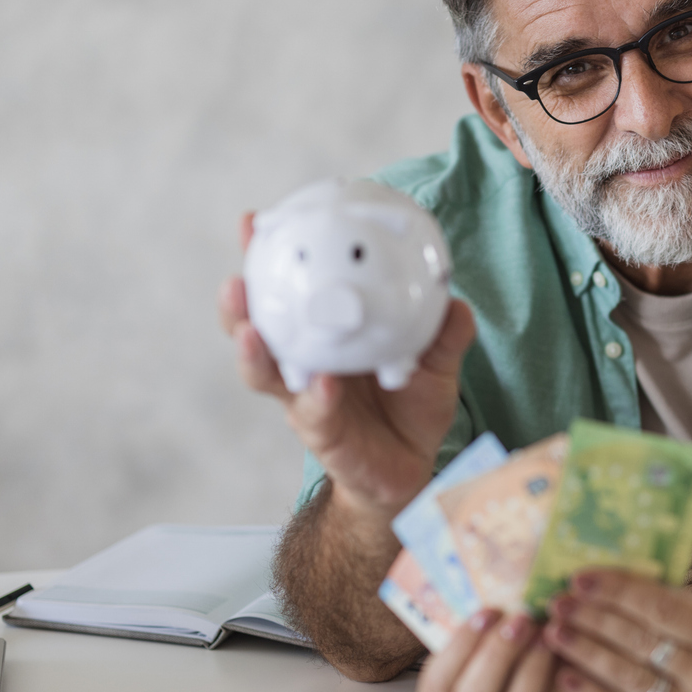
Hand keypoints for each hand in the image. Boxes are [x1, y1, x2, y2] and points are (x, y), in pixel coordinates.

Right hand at [217, 211, 475, 514]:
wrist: (413, 466)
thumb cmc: (412, 405)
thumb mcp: (436, 362)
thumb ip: (444, 334)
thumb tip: (456, 302)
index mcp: (324, 333)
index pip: (286, 290)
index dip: (264, 259)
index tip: (251, 224)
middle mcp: (303, 362)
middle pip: (253, 329)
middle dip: (237, 306)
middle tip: (236, 282)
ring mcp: (305, 399)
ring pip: (264, 374)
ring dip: (254, 353)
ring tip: (250, 333)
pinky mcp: (322, 434)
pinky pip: (314, 413)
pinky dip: (317, 396)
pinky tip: (324, 384)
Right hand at [414, 609, 614, 691]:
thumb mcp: (496, 684)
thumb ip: (482, 655)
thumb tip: (494, 600)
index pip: (435, 688)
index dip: (459, 646)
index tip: (487, 611)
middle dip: (497, 655)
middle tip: (522, 620)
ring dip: (530, 672)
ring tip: (548, 638)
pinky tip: (569, 667)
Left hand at [543, 570, 691, 691]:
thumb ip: (664, 597)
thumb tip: (601, 578)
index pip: (664, 610)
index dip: (618, 593)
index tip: (580, 578)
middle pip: (642, 644)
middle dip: (594, 620)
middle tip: (559, 604)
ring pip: (630, 679)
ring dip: (585, 654)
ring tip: (554, 634)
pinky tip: (563, 676)